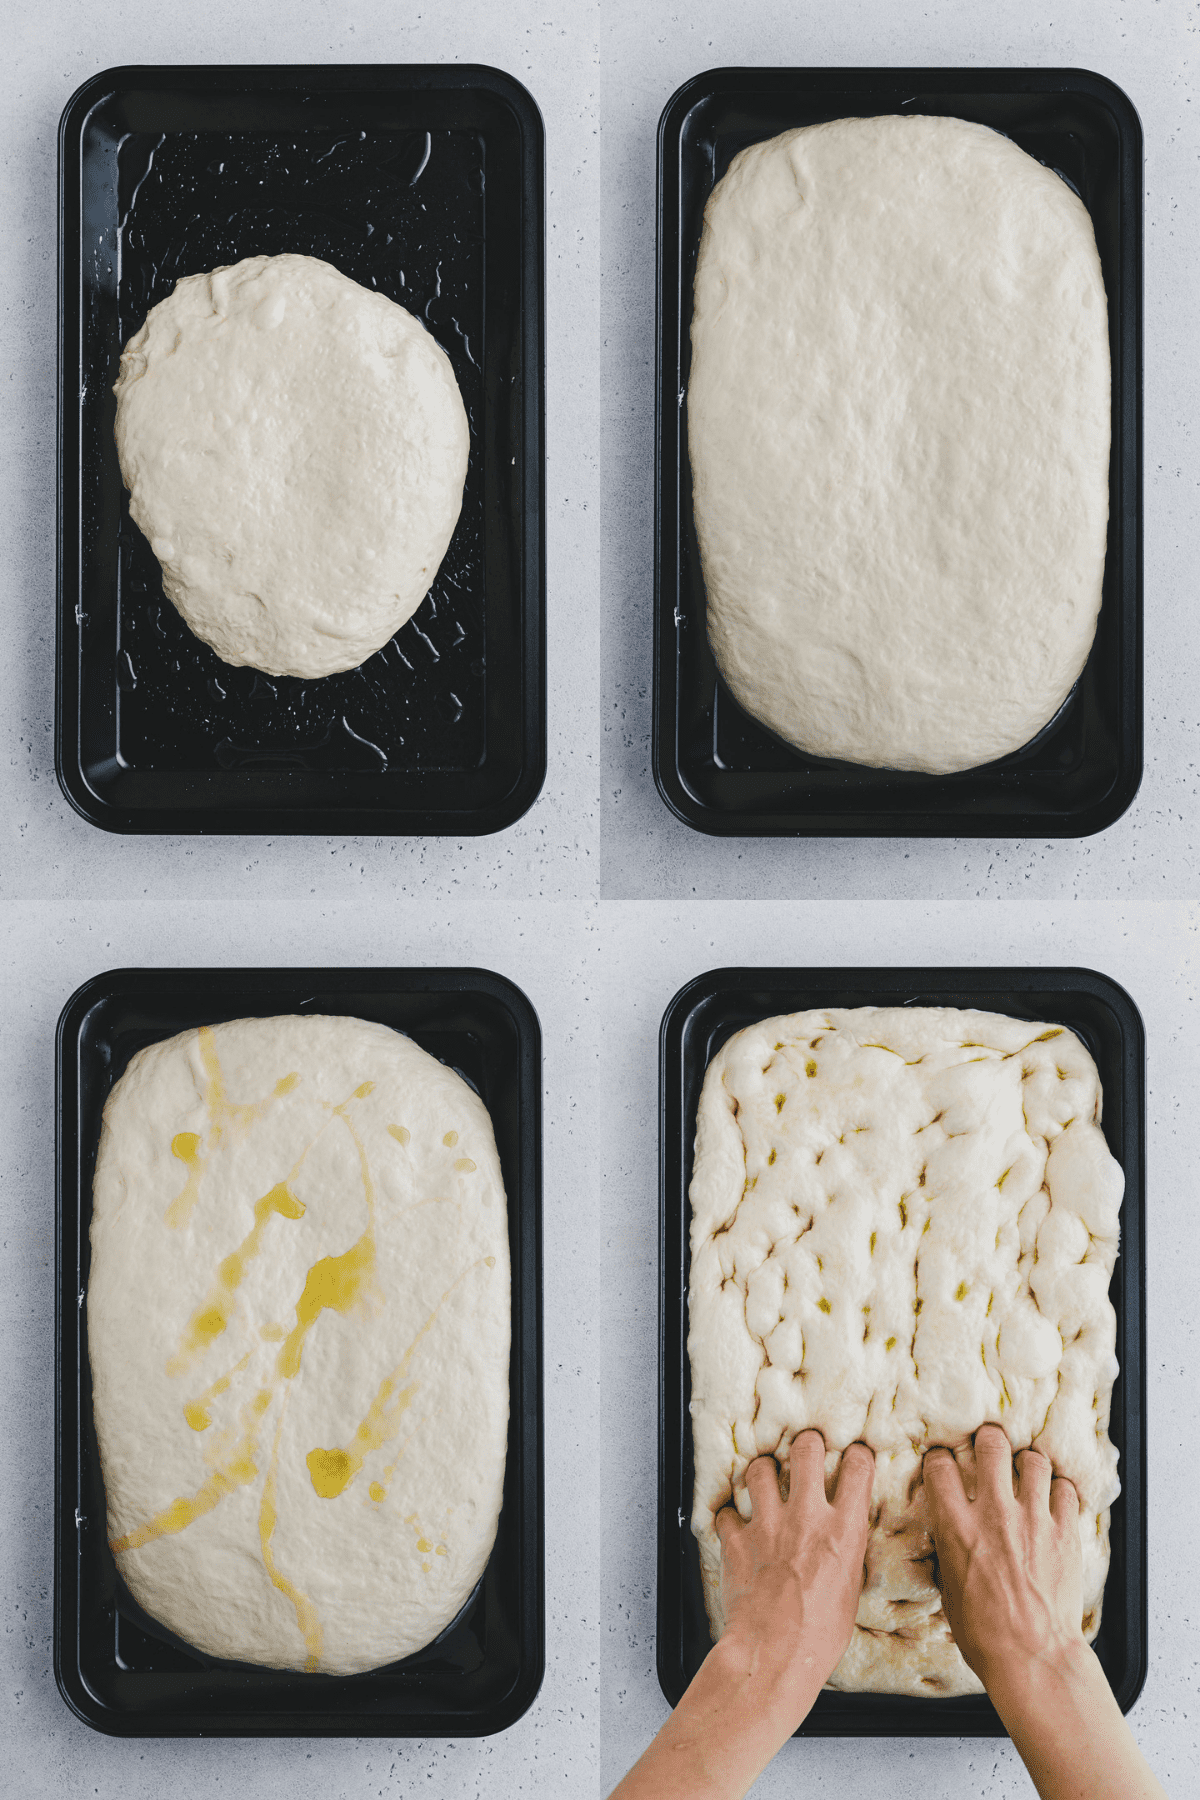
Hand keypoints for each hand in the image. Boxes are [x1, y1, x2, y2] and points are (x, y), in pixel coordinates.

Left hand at [716, 1430, 874, 1693]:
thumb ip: (845, 1553)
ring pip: (760, 1469)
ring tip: (766, 1480)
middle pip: (806, 1450)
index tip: (854, 1457)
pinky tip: (737, 1524)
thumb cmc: (817, 1637)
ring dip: (763, 1472)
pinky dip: (731, 1516)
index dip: (857, 1457)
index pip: (857, 1469)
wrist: (773, 1655)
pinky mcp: (737, 1539)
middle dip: (807, 1445)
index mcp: (843, 1532)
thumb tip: (844, 1536)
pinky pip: (728, 1511)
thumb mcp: (849, 1592)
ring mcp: (768, 1525)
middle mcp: (806, 1519)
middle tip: (807, 1450)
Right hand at [922, 1422, 1082, 1697]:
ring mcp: (1033, 1520)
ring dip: (1028, 1464)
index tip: (944, 1462)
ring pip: (1034, 1461)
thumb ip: (949, 1555)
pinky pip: (1066, 1491)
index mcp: (957, 1528)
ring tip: (1026, 1472)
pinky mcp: (1064, 1533)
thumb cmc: (986, 1635)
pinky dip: (1060, 1490)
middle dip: (988, 1440)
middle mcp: (994, 1514)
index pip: (941, 1467)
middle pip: (991, 1446)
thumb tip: (948, 1542)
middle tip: (989, 1447)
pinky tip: (1054, 1499)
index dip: (940, 1459)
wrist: (1033, 1657)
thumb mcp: (949, 1591)